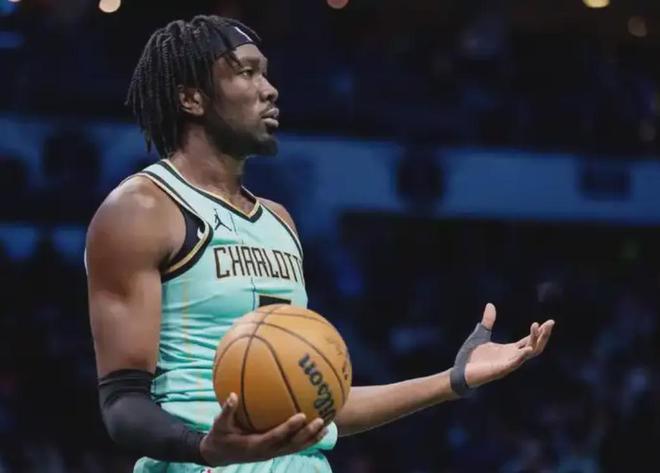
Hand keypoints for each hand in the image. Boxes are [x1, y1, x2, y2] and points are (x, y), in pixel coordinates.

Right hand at [200, 393, 327, 466]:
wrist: (219, 455)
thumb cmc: (219, 437)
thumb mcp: (219, 424)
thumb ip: (227, 411)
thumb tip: (233, 395)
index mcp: (255, 445)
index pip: (276, 436)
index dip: (289, 428)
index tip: (302, 416)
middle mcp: (267, 451)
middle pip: (292, 445)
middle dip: (307, 434)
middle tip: (321, 420)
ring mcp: (272, 452)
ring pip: (296, 447)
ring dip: (312, 438)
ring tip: (327, 427)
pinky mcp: (274, 450)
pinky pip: (293, 445)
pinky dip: (306, 438)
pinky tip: (316, 429)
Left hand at [464, 303, 554, 388]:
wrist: (459, 372)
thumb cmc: (470, 357)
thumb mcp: (480, 334)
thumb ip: (488, 321)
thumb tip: (490, 304)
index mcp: (509, 350)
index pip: (530, 340)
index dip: (539, 332)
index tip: (549, 322)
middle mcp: (512, 357)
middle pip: (534, 347)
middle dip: (543, 335)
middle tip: (550, 323)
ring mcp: (507, 364)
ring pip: (528, 354)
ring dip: (535, 341)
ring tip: (539, 328)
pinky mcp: (500, 370)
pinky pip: (514, 363)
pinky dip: (521, 356)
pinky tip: (527, 348)